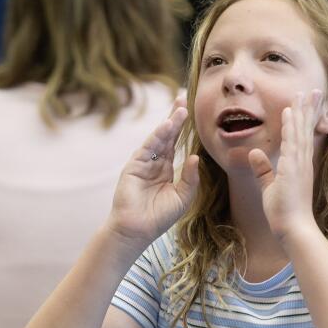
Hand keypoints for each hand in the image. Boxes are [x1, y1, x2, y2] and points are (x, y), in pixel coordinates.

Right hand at [107, 101, 199, 248]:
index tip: (191, 112)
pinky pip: (148, 147)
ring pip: (158, 139)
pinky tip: (166, 126)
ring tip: (180, 109)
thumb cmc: (160, 217)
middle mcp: (154, 163)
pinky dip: (156, 136)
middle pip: (166, 136)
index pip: (175, 144)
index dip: (182, 129)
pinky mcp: (134, 166)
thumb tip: (194, 157)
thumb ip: (190, 178)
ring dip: (169, 124)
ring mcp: (143, 163)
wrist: (138, 229)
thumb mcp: (182, 197)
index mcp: (166, 170)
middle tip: (183, 98)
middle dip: (175, 118)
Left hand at [249, 90, 325, 241]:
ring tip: (302, 93)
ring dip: (301, 112)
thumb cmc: (284, 212)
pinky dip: (291, 128)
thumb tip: (253, 154)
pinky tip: (289, 114)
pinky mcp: (293, 170)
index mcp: (299, 166)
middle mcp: (303, 162)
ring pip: (300, 133)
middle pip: (306, 130)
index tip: (305, 102)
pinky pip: (292, 144)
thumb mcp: (270, 187)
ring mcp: (300, 165)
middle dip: (308, 109)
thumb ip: (262, 170)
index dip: (304, 119)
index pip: (302, 137)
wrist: (293, 228)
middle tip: (313, 90)